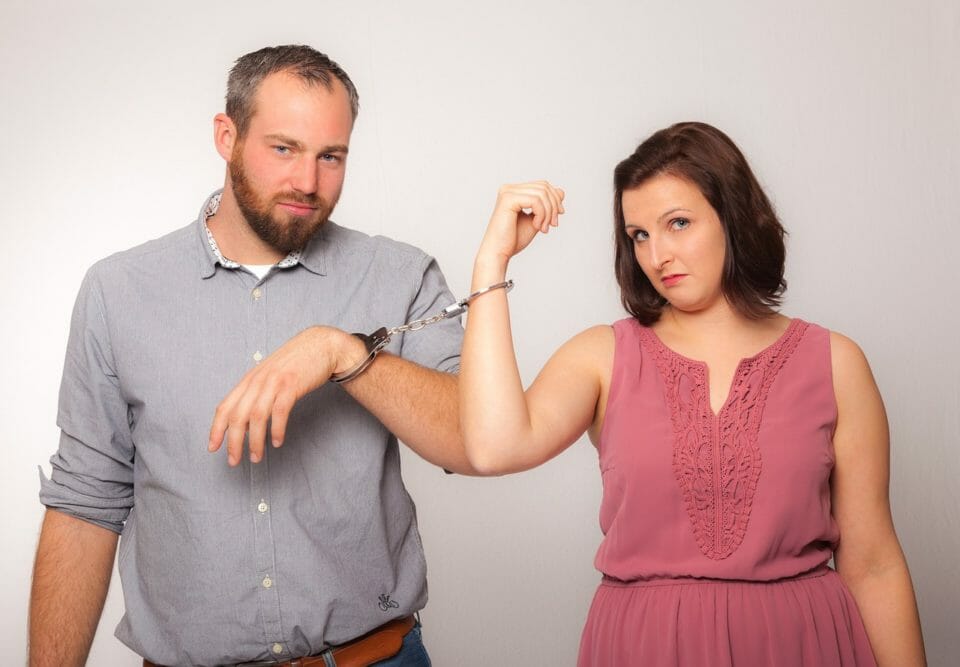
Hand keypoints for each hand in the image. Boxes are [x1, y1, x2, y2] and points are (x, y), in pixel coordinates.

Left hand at [208, 326, 365, 465]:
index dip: (216, 429)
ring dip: (255, 441)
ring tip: (256, 457)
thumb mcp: (270, 376)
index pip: (225, 407)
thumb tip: (246, 421)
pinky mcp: (292, 384)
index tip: (213, 447)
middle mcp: (257, 381)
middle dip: (233, 442)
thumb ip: (257, 394)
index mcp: (249, 380)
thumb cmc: (296, 363)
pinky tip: (277, 442)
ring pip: (257, 416)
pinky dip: (276, 429)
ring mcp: (274, 382)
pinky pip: (280, 411)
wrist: (321, 345)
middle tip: (234, 461)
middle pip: (238, 416)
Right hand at [477, 181, 564, 266]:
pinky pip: (535, 201)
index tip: (557, 217)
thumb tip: (561, 191)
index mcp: (514, 192)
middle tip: (553, 224)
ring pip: (541, 194)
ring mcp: (507, 192)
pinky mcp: (508, 199)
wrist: (499, 253)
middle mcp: (509, 189)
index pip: (542, 186)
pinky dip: (541, 214)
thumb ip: (547, 206)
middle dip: (553, 206)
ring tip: (543, 228)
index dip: (555, 199)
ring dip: (548, 213)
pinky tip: (536, 226)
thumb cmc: (514, 239)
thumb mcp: (537, 219)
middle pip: (543, 187)